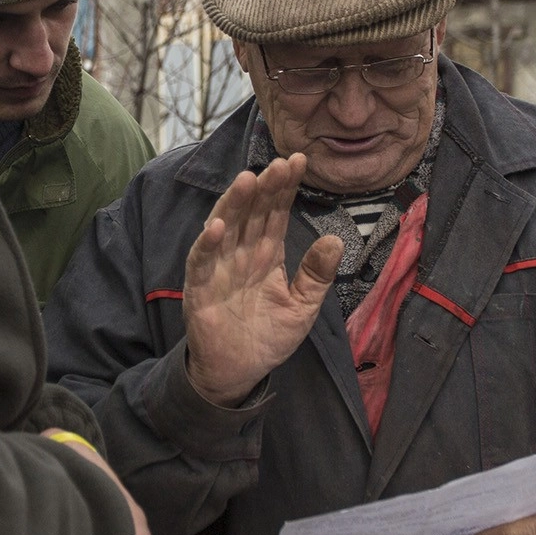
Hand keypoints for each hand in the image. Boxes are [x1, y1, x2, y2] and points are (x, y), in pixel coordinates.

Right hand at [183, 154, 345, 405]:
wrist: (239, 373)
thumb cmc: (268, 337)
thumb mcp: (303, 306)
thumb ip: (317, 274)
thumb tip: (337, 239)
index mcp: (266, 254)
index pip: (275, 212)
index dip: (285, 188)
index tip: (298, 161)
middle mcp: (241, 253)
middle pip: (252, 213)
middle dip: (264, 187)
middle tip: (279, 163)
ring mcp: (218, 268)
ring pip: (225, 228)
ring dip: (234, 204)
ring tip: (248, 179)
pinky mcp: (199, 288)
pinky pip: (201, 261)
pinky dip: (206, 244)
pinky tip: (218, 226)